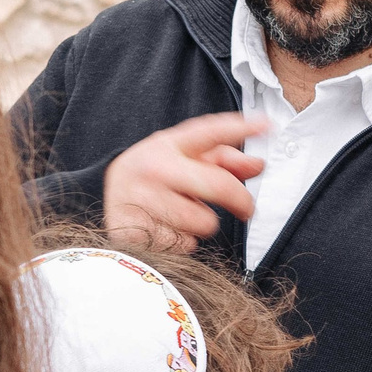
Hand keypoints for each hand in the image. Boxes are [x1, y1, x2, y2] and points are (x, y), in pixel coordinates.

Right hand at [102, 112, 267, 252]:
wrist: (103, 200)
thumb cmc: (153, 178)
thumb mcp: (182, 160)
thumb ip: (222, 160)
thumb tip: (258, 165)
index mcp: (166, 144)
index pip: (208, 132)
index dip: (240, 127)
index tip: (267, 125)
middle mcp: (152, 167)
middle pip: (218, 185)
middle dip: (240, 200)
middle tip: (245, 209)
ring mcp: (141, 199)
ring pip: (204, 223)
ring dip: (201, 226)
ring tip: (182, 216)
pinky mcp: (134, 231)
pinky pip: (183, 245)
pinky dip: (181, 244)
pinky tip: (166, 231)